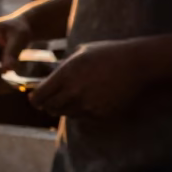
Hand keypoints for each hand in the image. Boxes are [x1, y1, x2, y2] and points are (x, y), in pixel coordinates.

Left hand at [30, 40, 148, 118]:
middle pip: (50, 108)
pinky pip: (83, 117)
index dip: (35, 98)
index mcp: (65, 75)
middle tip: (51, 99)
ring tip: (73, 96)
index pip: (39, 97)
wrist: (136, 64)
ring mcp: (87, 105)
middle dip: (48, 104)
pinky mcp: (100, 114)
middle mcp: (73, 92)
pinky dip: (82, 111)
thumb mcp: (80, 54)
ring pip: (66, 114)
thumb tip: (48, 80)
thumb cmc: (107, 54)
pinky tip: (90, 99)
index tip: (36, 97)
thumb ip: (62, 68)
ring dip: (65, 108)